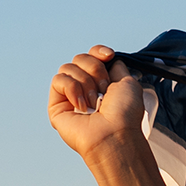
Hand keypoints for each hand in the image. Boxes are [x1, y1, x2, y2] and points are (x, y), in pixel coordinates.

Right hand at [49, 46, 145, 160]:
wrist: (115, 133)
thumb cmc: (125, 113)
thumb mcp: (128, 83)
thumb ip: (117, 67)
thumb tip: (108, 58)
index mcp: (103, 82)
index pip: (93, 55)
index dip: (98, 52)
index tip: (108, 56)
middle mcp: (86, 87)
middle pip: (80, 58)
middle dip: (96, 70)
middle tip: (105, 90)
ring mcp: (70, 95)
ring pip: (68, 67)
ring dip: (86, 83)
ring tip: (95, 102)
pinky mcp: (57, 104)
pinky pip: (58, 80)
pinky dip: (73, 90)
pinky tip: (81, 106)